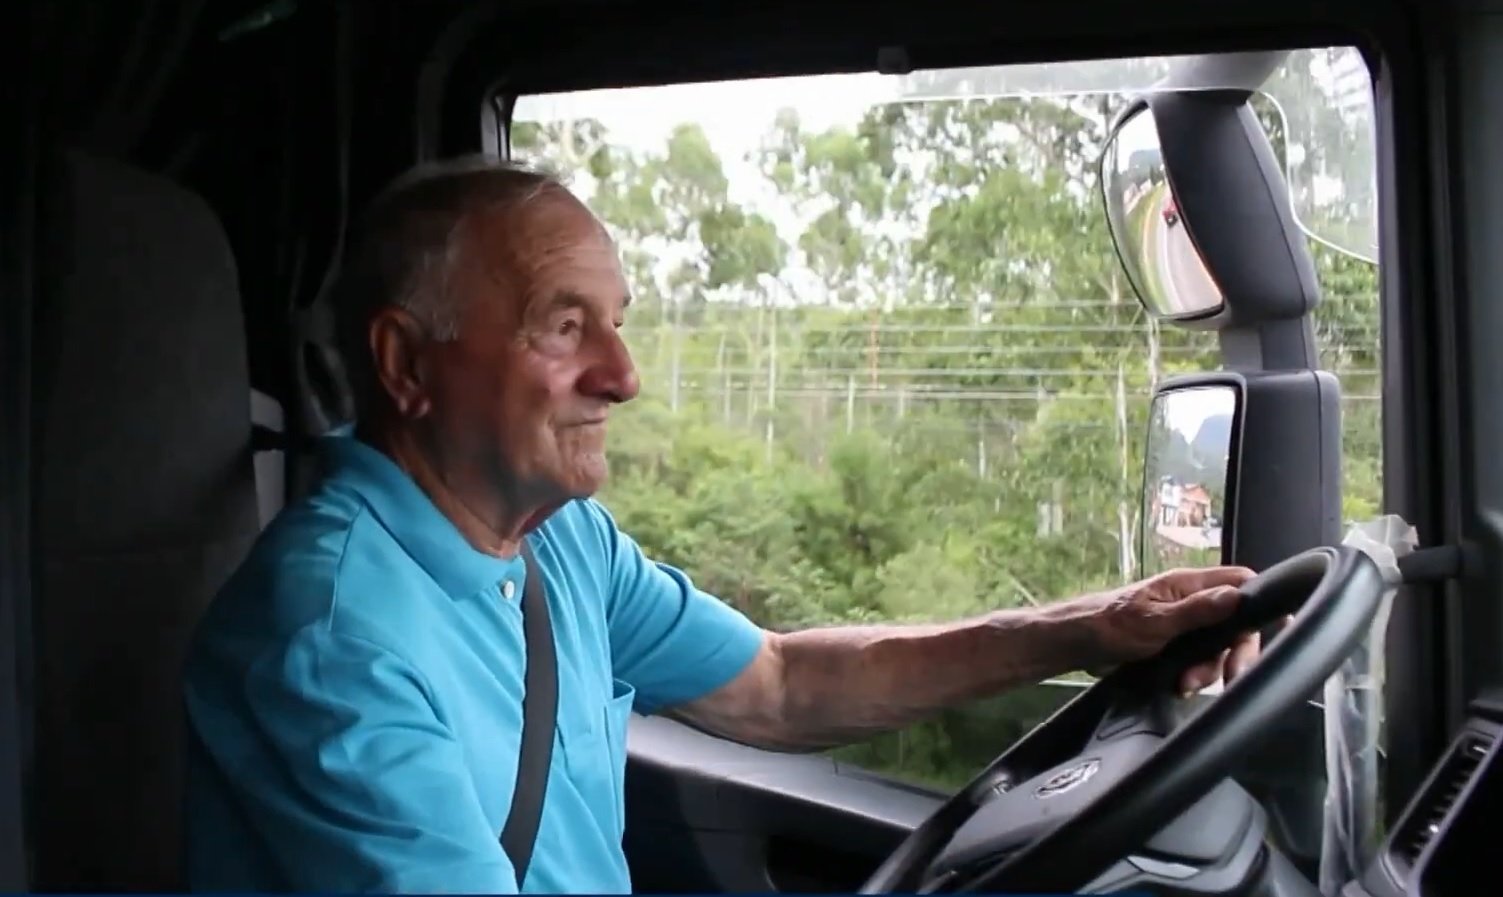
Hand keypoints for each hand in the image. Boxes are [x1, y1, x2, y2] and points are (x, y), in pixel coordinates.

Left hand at [1079, 565, 1267, 695]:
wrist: (1078, 645)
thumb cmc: (1109, 624)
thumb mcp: (1156, 621)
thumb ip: (1198, 610)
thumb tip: (1237, 596)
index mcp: (1188, 585)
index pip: (1240, 582)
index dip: (1261, 601)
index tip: (1278, 626)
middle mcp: (1191, 601)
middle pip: (1235, 623)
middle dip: (1235, 652)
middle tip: (1233, 675)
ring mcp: (1183, 624)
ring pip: (1217, 647)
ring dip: (1209, 670)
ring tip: (1187, 684)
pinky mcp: (1174, 646)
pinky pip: (1198, 661)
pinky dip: (1194, 676)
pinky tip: (1181, 686)